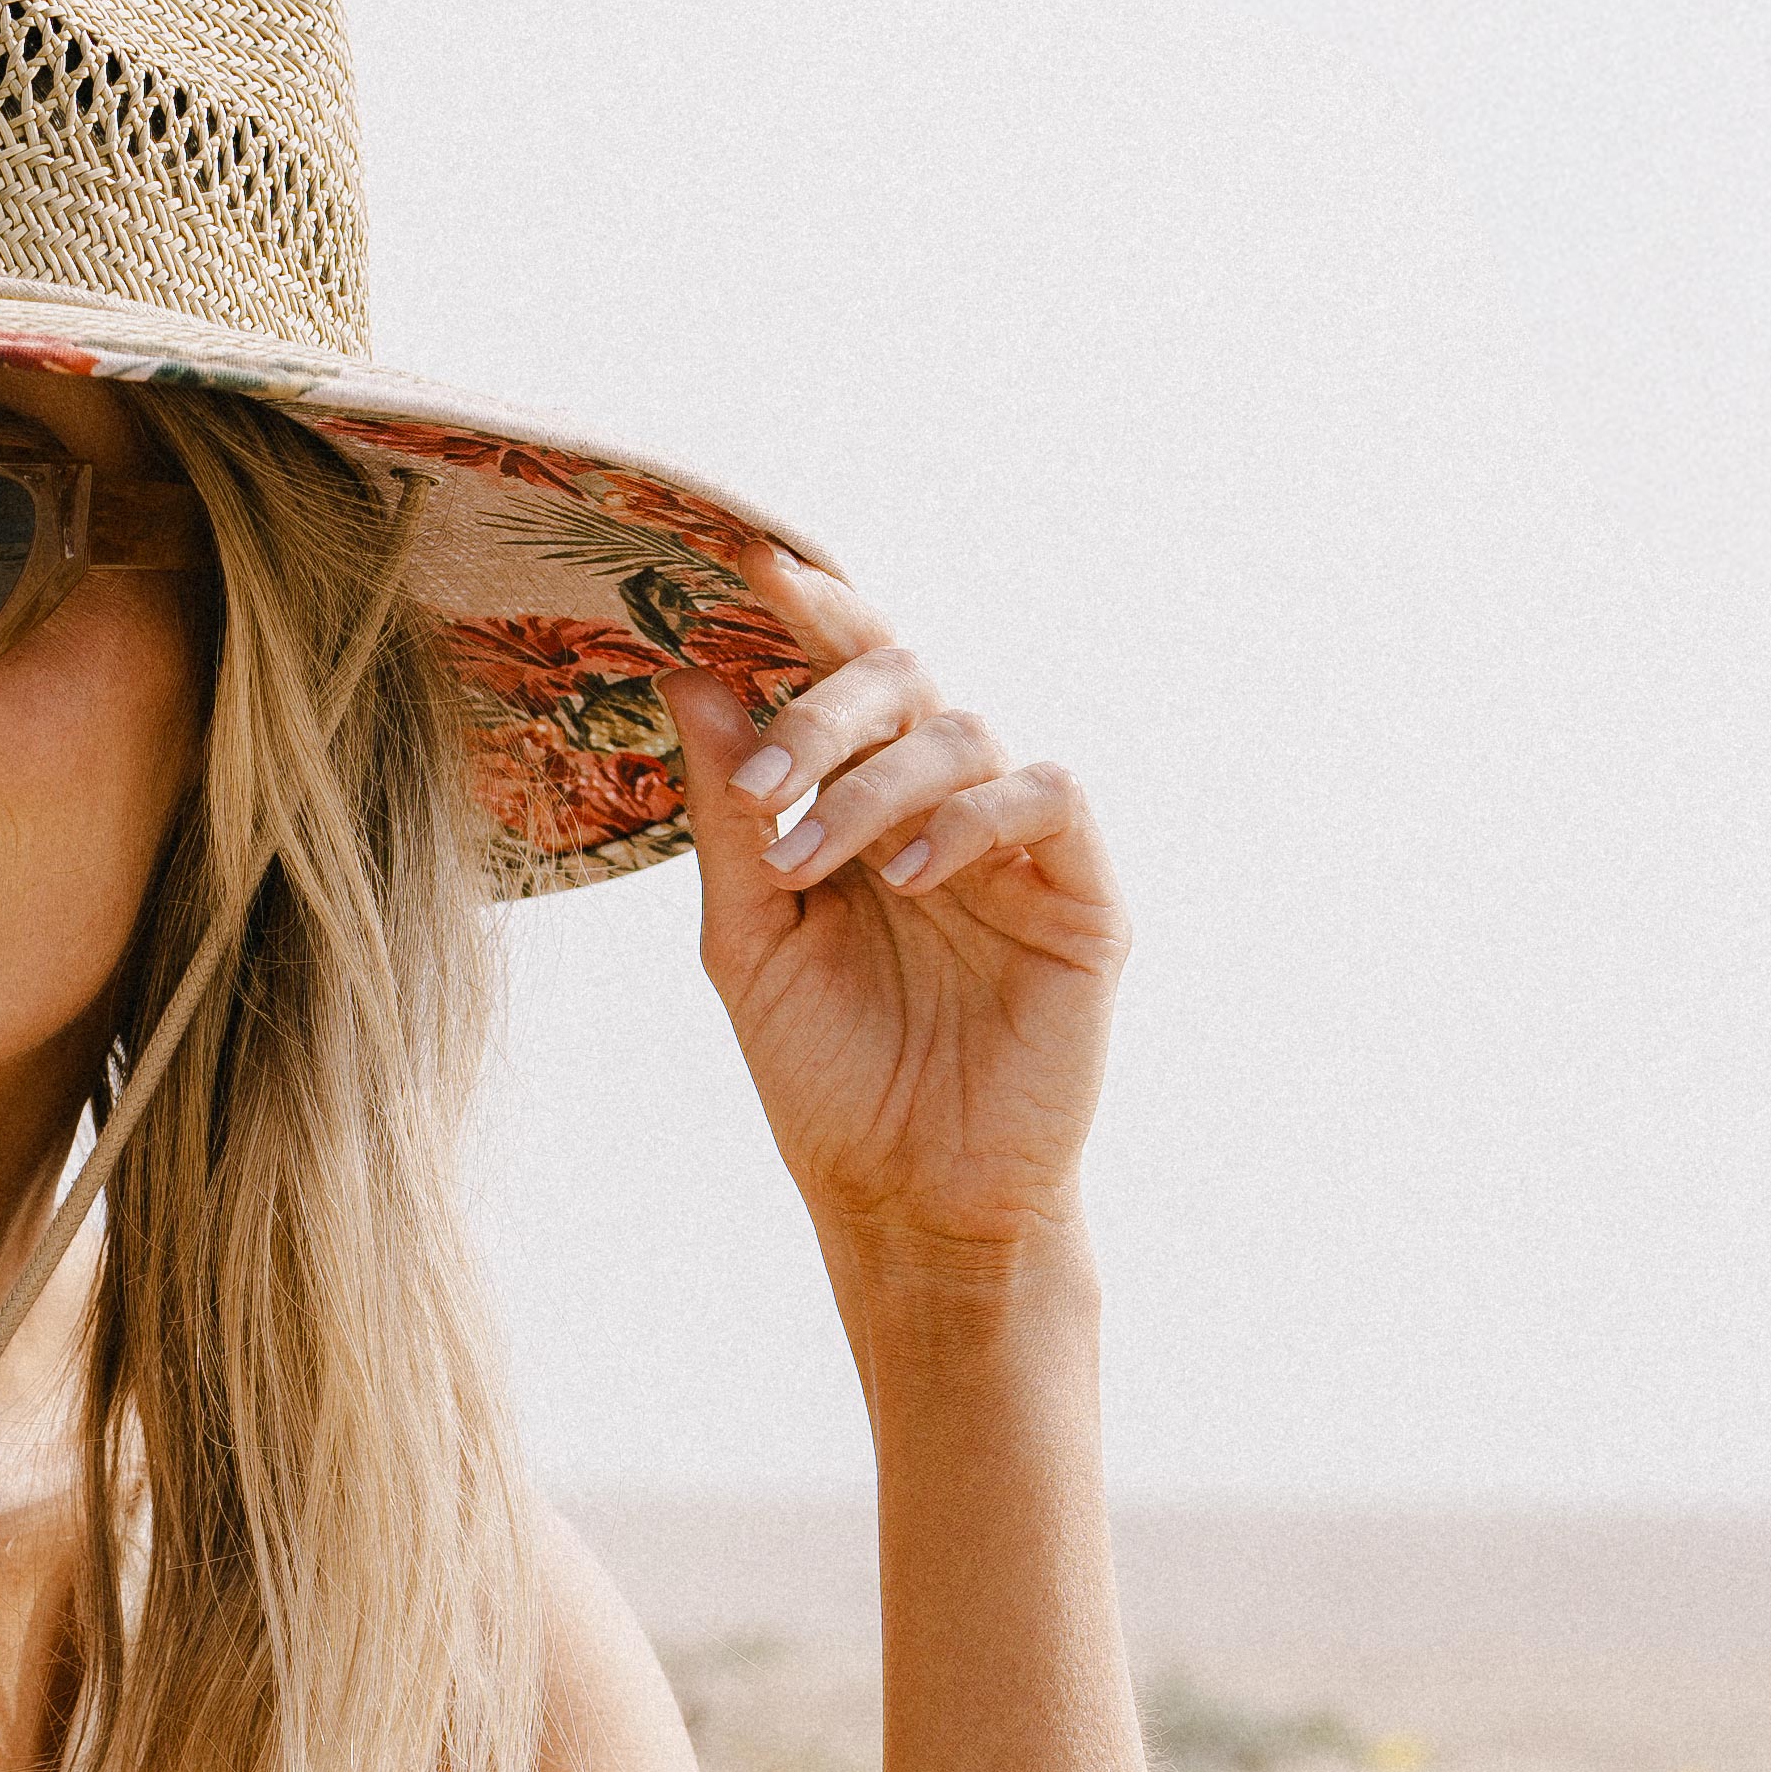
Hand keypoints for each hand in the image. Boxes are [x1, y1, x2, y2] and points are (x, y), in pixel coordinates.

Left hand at [666, 558, 1129, 1277]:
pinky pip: (1046, 796)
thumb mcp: (749, 939)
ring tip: (811, 867)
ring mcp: (1015, 844)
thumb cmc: (827, 1076)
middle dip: (825, 707)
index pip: (841, 677)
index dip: (804, 615)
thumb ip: (729, 813)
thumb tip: (688, 678)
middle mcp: (939, 805)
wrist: (909, 1197)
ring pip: (964, 733)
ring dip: (872, 786)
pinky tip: (906, 877)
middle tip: (763, 778)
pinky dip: (970, 816)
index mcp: (859, 804)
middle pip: (905, 677)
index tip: (740, 575)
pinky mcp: (1081, 892)